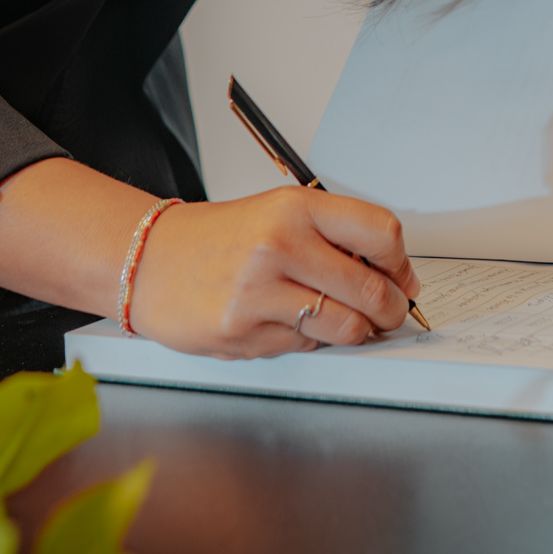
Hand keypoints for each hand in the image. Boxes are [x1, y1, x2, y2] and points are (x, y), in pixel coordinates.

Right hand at [128, 186, 418, 357]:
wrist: (150, 260)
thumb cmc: (220, 239)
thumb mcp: (279, 214)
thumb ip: (333, 237)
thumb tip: (392, 274)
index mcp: (296, 207)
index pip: (380, 233)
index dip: (401, 263)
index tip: (402, 277)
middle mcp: (280, 244)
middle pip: (371, 289)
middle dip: (390, 310)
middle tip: (389, 313)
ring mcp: (260, 291)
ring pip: (344, 327)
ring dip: (355, 332)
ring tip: (342, 321)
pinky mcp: (242, 331)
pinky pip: (303, 346)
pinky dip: (306, 340)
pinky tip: (285, 322)